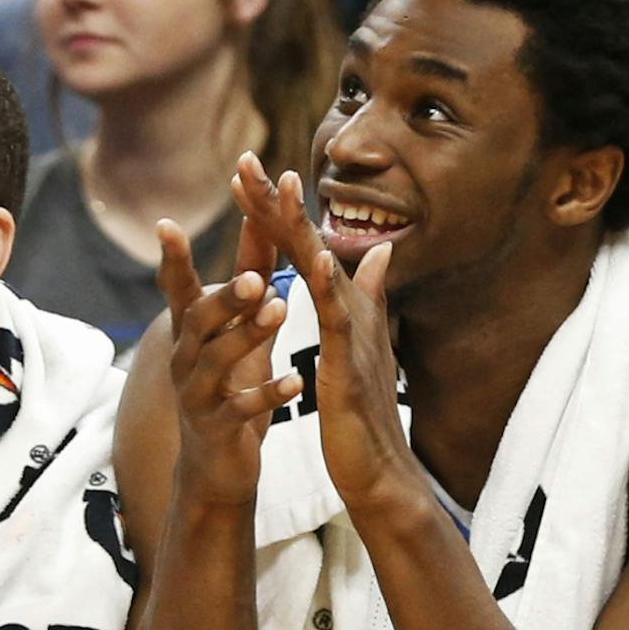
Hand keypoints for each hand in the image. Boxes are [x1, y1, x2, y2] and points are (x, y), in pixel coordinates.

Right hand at [154, 216, 297, 508]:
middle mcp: (184, 360)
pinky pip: (241, 408)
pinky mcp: (216, 429)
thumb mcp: (238, 331)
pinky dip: (269, 394)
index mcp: (189, 335)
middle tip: (254, 277)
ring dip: (249, 334)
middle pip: (196, 321)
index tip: (166, 224)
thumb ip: (249, 281)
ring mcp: (196, 396)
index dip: (172, 260)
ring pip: (217, 360)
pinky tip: (297, 382)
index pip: (177, 290)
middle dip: (224, 298)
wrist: (216, 467)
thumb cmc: (229, 387)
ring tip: (282, 310)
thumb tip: (258, 221)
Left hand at [228, 154, 419, 519]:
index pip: (303, 247)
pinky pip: (340, 322)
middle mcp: (351, 309)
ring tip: (283, 188)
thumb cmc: (363, 412)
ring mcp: (353, 334)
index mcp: (343, 305)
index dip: (276, 209)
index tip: (246, 172)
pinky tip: (321, 261)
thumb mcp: (359, 347)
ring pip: (322, 271)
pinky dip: (332, 290)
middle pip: (310, 244)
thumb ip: (369, 296)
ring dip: (301, 229)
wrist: (378, 468)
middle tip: (247, 161)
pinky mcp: (351, 365)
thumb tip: (382, 251)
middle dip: (279, 202)